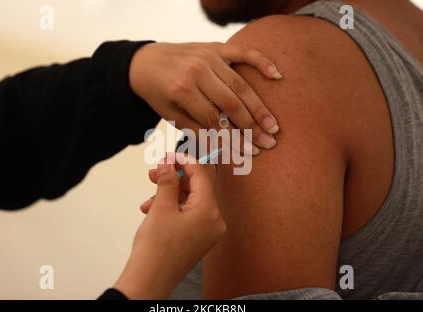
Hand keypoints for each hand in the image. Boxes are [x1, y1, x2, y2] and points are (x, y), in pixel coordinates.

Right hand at [114, 153, 225, 299]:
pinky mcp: (198, 239)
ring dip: (168, 195)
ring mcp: (207, 232)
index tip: (169, 155)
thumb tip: (168, 163)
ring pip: (189, 202)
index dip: (185, 161)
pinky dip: (171, 209)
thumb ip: (167, 181)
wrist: (149, 281)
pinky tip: (151, 210)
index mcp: (210, 212)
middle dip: (173, 179)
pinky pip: (187, 215)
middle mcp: (214, 222)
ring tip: (148, 199)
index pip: (202, 176)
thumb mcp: (161, 207)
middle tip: (155, 172)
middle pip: (196, 188)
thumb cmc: (156, 249)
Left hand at [129, 42, 281, 152]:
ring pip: (241, 85)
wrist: (146, 62)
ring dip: (259, 107)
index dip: (233, 138)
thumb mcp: (171, 115)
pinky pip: (243, 53)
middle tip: (269, 143)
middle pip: (232, 103)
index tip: (249, 152)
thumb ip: (197, 131)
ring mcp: (209, 57)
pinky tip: (277, 75)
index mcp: (182, 90)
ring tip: (274, 126)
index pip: (214, 120)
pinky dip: (262, 62)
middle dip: (252, 127)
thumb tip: (223, 151)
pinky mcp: (216, 47)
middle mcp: (197, 71)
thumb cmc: (159, 93)